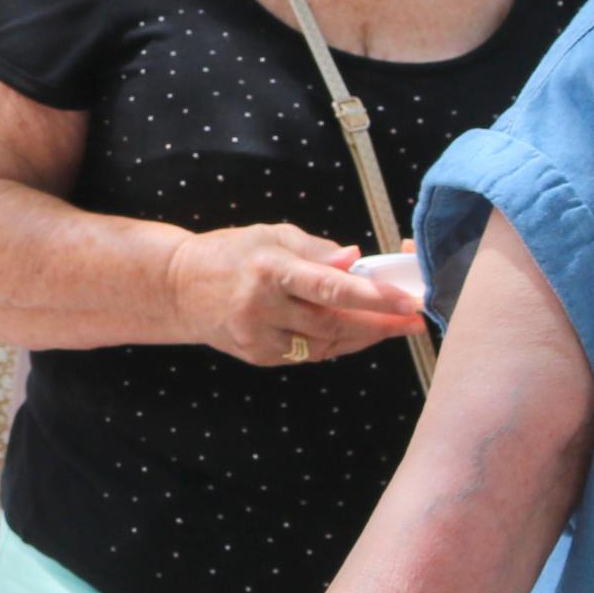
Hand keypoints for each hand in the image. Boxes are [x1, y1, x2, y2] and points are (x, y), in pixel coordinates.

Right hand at [166, 224, 424, 364]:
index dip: (374, 297)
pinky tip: (356, 333)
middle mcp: (263, 306)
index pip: (330, 287)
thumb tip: (355, 259)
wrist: (179, 287)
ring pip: (326, 344)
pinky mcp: (259, 356)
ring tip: (393, 326)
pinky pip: (309, 354)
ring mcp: (259, 336)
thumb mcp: (271, 236)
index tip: (407, 302)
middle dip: (381, 323)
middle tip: (414, 319)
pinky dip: (336, 344)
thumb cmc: (231, 254)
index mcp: (269, 268)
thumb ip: (316, 250)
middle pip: (335, 322)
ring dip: (364, 336)